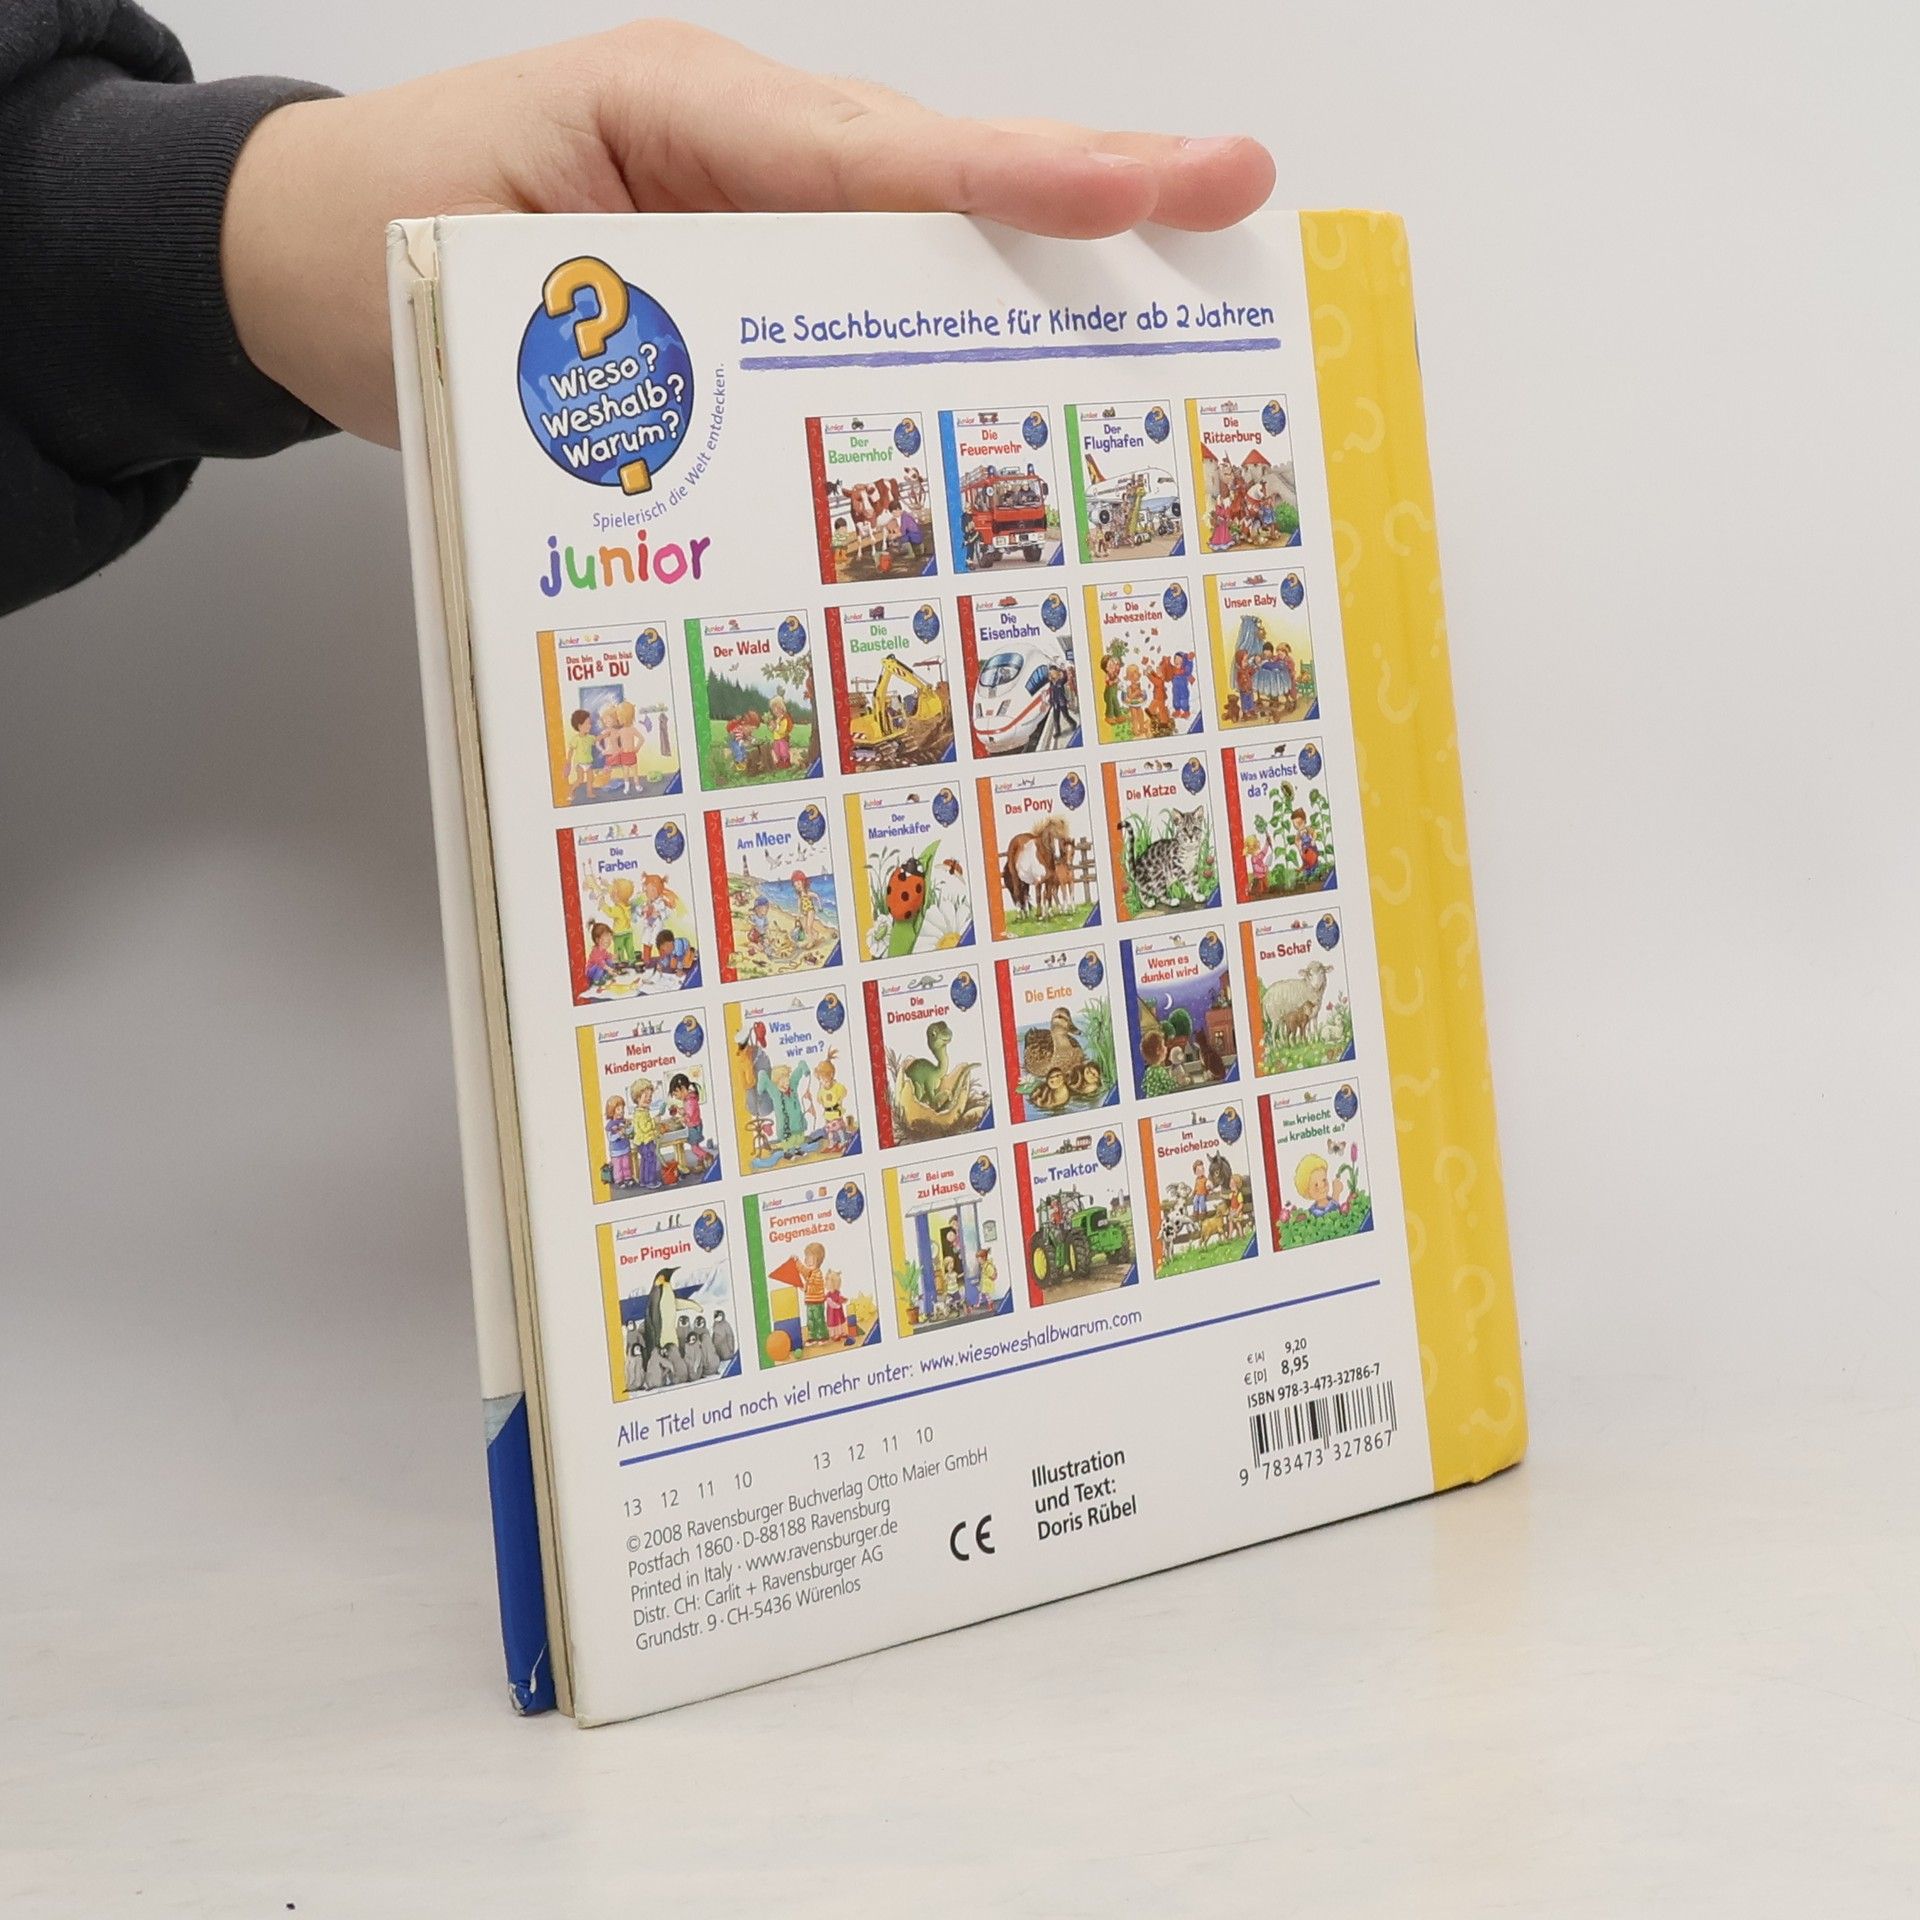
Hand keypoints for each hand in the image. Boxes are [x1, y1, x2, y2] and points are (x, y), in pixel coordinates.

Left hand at [221, 20, 1273, 444]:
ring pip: (914, 213)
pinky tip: (1037, 343)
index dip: (1004, 179)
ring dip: (1047, 235)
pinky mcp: (739, 262)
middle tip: (1232, 183)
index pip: (864, 154)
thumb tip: (790, 407)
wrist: (292, 262)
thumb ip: (645, 334)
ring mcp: (742, 195)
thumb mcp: (493, 298)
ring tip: (1185, 247)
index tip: (1131, 192)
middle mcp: (730, 142)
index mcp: (673, 114)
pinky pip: (862, 272)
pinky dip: (955, 299)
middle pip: (929, 162)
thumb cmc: (375, 251)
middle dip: (1083, 179)